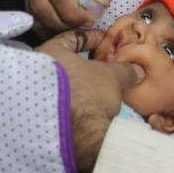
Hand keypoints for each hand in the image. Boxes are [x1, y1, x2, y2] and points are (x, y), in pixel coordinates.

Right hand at [26, 0, 124, 34]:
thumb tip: (98, 4)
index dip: (73, 12)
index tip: (90, 20)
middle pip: (42, 4)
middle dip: (63, 23)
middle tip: (83, 27)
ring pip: (34, 12)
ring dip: (54, 27)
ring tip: (75, 27)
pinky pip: (32, 14)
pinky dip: (47, 26)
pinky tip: (64, 27)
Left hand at [36, 28, 143, 172]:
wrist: (74, 134)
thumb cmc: (89, 93)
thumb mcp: (113, 77)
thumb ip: (124, 69)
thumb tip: (136, 70)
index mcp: (50, 53)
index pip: (71, 37)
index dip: (92, 37)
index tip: (104, 39)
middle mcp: (37, 71)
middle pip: (66, 62)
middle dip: (86, 64)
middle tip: (105, 66)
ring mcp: (37, 94)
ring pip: (64, 84)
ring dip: (82, 85)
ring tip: (101, 88)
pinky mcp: (42, 115)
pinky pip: (62, 101)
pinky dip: (77, 101)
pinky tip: (92, 106)